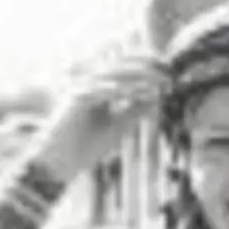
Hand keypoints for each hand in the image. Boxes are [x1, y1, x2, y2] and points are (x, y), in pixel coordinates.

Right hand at [26, 50, 167, 183]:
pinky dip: (123, 90)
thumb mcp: (118, 126)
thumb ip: (135, 110)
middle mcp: (88, 84)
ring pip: (113, 75)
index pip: (123, 67)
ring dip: (139, 77)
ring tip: (161, 81)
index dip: (145, 63)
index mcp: (98, 87)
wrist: (60, 164)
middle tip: (169, 70)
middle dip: (146, 66)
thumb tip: (156, 97)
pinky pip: (103, 91)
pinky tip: (141, 92)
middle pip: (120, 65)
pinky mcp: (76, 100)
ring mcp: (81, 89)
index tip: (168, 69)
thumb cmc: (86, 147)